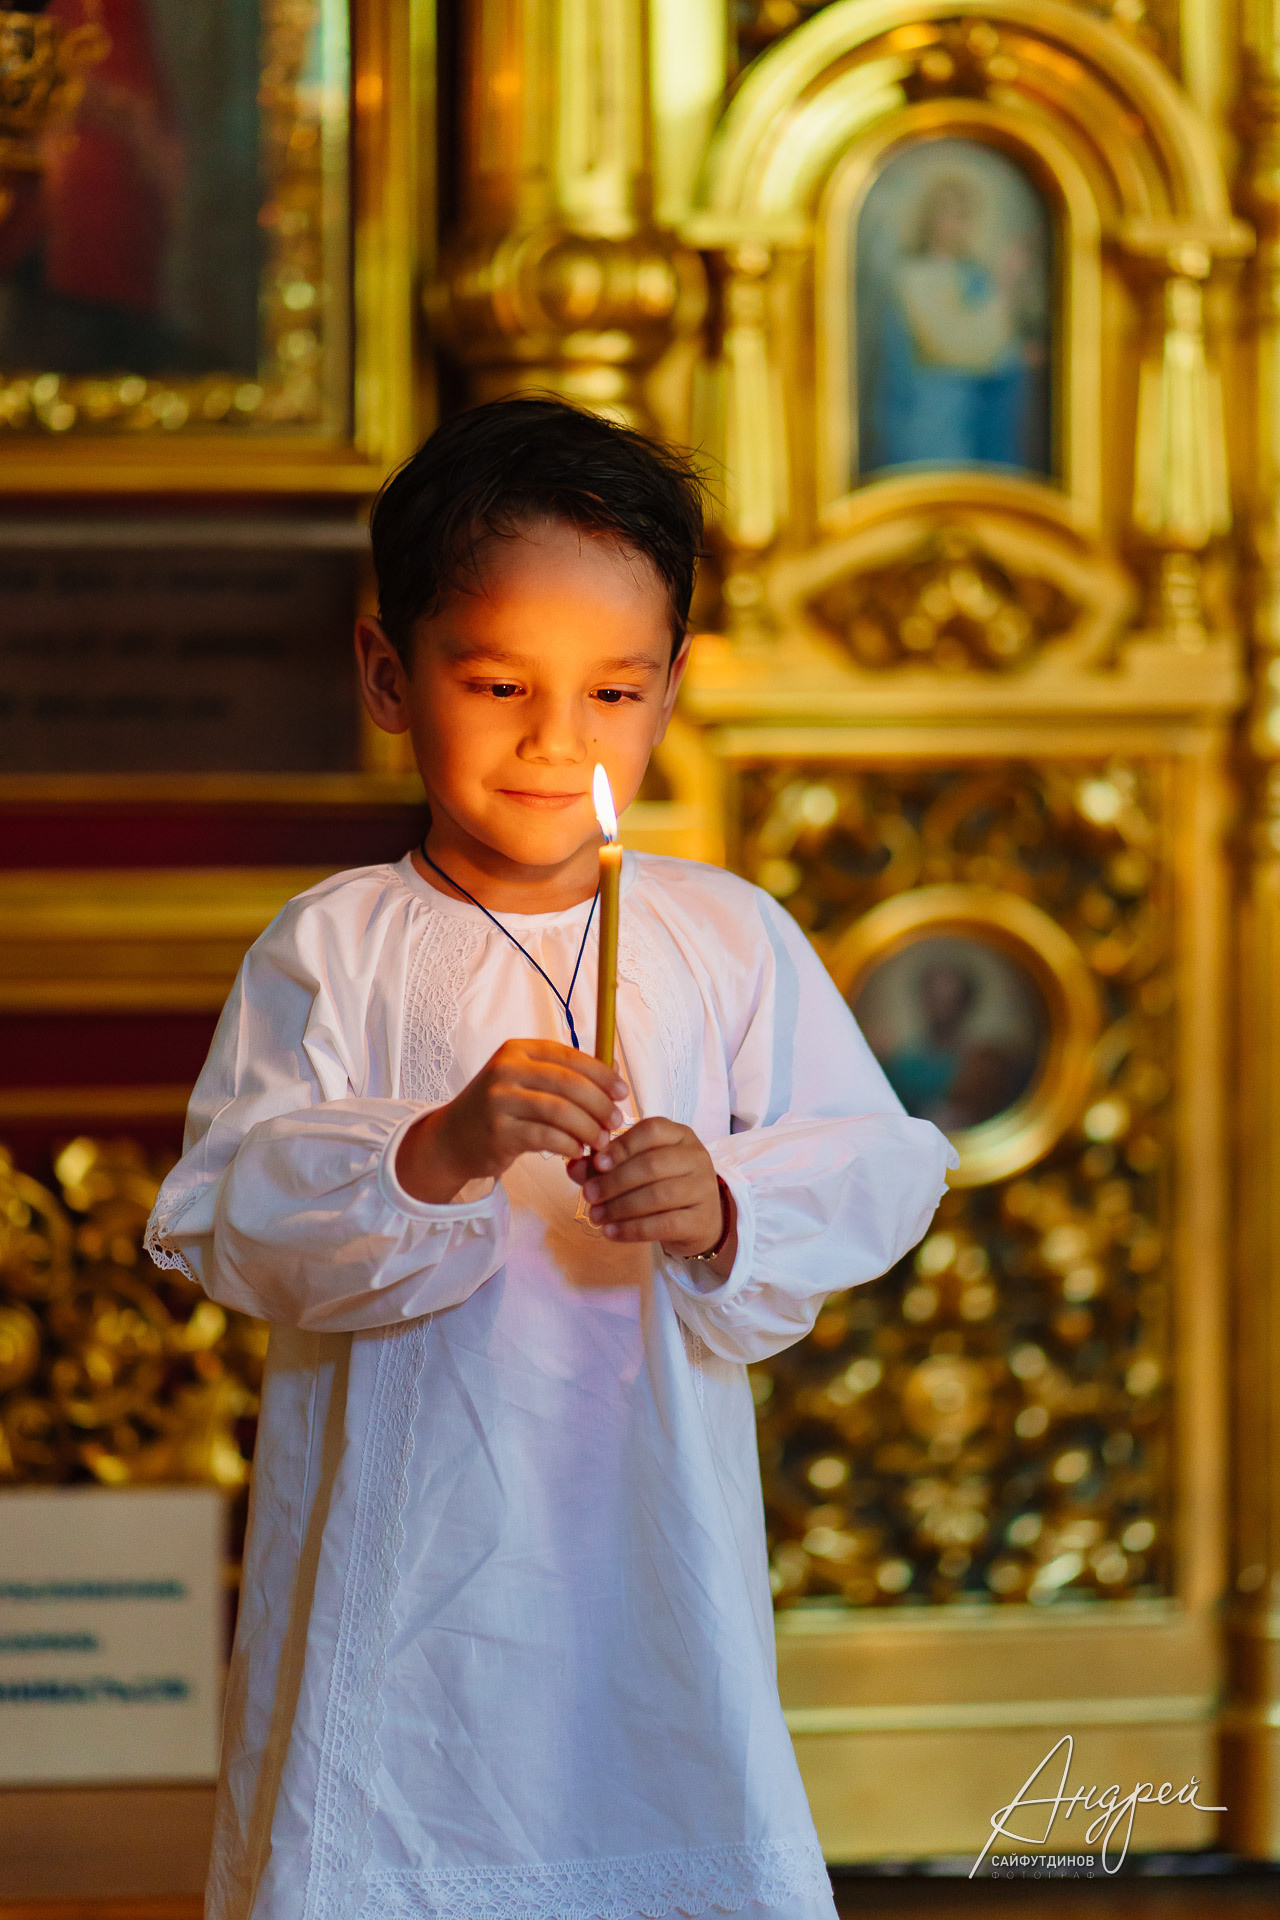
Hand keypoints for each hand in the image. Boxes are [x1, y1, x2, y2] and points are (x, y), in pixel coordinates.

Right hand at [397, 1040, 627, 1203]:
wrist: (453, 1139)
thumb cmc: (500, 1109)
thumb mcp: (527, 1082)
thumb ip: (566, 1075)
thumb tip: (615, 1070)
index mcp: (518, 1050)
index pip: (569, 1056)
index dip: (601, 1074)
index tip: (623, 1093)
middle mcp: (506, 1069)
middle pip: (568, 1082)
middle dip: (599, 1104)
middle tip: (616, 1122)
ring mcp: (499, 1100)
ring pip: (559, 1111)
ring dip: (588, 1128)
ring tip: (601, 1141)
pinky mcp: (498, 1132)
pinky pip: (546, 1137)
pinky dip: (569, 1145)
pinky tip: (578, 1152)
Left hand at [567, 1118, 737, 1278]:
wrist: (699, 1221)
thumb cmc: (661, 1185)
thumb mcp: (635, 1168)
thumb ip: (603, 1165)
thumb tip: (572, 1166)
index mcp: (679, 1135)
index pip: (651, 1131)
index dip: (621, 1147)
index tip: (597, 1164)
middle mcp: (696, 1157)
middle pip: (652, 1165)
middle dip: (614, 1181)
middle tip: (588, 1195)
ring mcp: (703, 1188)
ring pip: (658, 1195)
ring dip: (620, 1207)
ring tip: (596, 1216)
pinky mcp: (701, 1219)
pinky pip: (664, 1224)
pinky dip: (633, 1229)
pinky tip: (611, 1232)